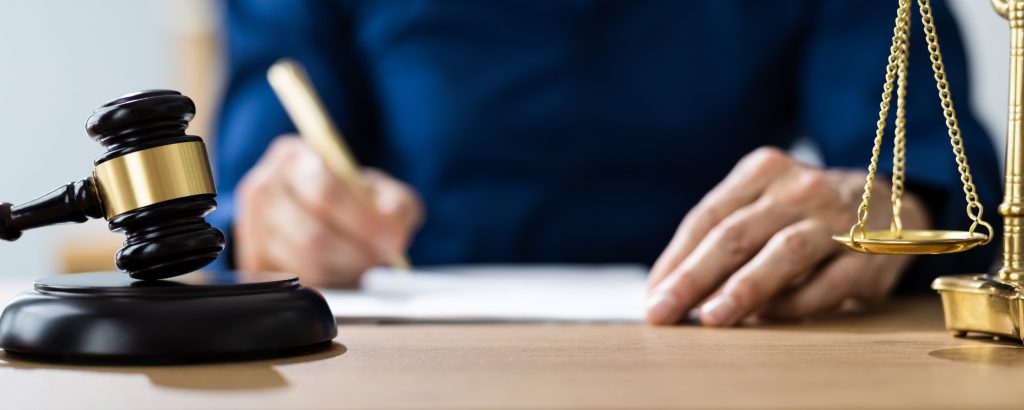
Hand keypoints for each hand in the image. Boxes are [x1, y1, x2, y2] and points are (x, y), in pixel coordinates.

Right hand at [235, 136, 423, 286]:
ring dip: (343, 272)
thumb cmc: (349, 197)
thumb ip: (396, 203)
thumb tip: (393, 226)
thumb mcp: (380, 189)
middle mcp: (262, 188)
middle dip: (356, 255)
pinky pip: (290, 285)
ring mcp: (250, 226)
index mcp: (292, 157)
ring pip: (302, 264)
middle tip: (382, 261)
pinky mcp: (251, 261)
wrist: (317, 211)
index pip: (323, 190)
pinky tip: (342, 276)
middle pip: (311, 235)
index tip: (391, 238)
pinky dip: (325, 285)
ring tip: (366, 267)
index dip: (361, 219)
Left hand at [645, 147, 928, 325]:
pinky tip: (767, 318)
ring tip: (710, 318)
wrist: (891, 205)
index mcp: (763, 171)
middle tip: (664, 312)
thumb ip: (722, 238)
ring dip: (742, 289)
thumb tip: (668, 291)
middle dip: (693, 278)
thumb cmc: (804, 215)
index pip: (708, 217)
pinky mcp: (873, 250)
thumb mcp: (763, 206)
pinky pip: (829, 281)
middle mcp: (800, 187)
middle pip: (736, 234)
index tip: (653, 295)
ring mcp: (839, 216)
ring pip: (782, 253)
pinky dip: (795, 302)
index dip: (676, 259)